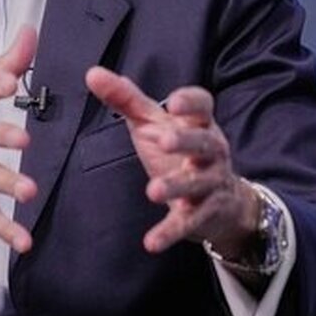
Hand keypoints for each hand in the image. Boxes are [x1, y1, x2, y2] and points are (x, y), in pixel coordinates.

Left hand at [84, 67, 258, 255]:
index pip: (203, 106)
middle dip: (184, 142)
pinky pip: (188, 223)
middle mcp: (210, 151)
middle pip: (203, 143)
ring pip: (197, 184)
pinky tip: (152, 242)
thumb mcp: (153, 123)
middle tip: (163, 141)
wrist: (223, 201)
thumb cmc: (179, 152)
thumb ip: (125, 98)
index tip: (174, 102)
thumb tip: (92, 73)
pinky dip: (170, 233)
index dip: (191, 103)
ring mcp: (209, 183)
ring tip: (153, 191)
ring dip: (176, 186)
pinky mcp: (203, 215)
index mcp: (198, 124)